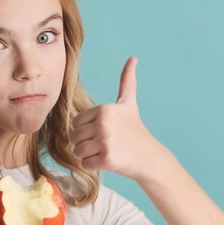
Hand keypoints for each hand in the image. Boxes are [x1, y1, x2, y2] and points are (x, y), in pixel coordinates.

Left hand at [68, 56, 171, 182]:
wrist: (150, 157)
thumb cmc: (135, 130)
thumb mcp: (129, 104)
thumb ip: (127, 81)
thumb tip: (133, 58)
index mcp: (104, 109)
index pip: (75, 123)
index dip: (86, 130)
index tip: (103, 131)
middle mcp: (104, 123)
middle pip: (73, 138)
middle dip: (85, 144)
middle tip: (105, 144)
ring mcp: (106, 141)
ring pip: (77, 152)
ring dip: (88, 155)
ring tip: (106, 151)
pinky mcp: (107, 159)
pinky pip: (85, 164)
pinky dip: (93, 166)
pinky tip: (108, 161)